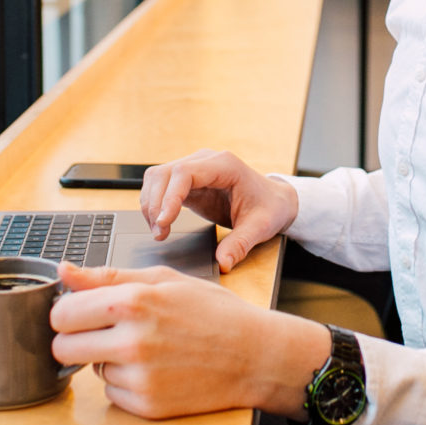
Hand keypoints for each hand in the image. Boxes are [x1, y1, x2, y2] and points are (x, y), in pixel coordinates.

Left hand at [49, 263, 329, 419]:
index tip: (79, 312)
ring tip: (147, 348)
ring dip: (108, 360)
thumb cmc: (213, 312)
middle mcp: (131, 342)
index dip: (66, 312)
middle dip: (75, 339)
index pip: (61, 314)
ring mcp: (139, 378)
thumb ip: (108, 276)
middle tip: (103, 332)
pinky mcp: (147, 406)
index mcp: (132, 302)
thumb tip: (64, 271)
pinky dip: (126, 383)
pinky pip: (112, 394)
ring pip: (91, 370)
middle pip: (62, 349)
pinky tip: (156, 369)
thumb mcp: (164, 279)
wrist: (255, 355)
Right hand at [139, 149, 298, 272]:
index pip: (184, 173)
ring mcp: (194, 168)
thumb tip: (223, 263)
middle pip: (164, 174)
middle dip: (155, 205)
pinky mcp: (188, 181)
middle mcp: (205, 161)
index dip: (168, 197)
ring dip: (151, 205)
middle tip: (159, 234)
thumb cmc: (269, 208)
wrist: (274, 200)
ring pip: (157, 178)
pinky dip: (155, 205)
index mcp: (224, 165)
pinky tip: (161, 225)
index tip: (163, 222)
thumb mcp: (259, 228)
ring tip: (159, 232)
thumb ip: (240, 244)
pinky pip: (161, 186)